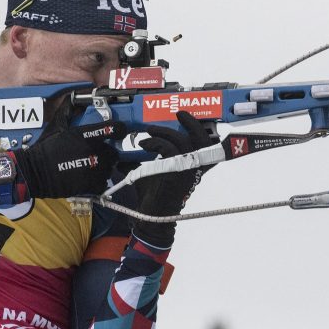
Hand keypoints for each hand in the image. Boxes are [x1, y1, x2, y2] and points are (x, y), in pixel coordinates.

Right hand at [11, 99, 123, 198]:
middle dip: (108, 152)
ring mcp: (94, 168)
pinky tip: (88, 177)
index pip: (115, 129)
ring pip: (110, 167)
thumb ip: (68, 109)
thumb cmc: (45, 148)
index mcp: (87, 135)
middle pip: (114, 151)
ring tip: (90, 165)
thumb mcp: (56, 124)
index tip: (118, 132)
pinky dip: (98, 181)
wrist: (35, 171)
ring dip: (104, 166)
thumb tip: (74, 97)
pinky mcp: (91, 184)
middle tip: (98, 153)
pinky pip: (103, 182)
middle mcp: (94, 151)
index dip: (119, 130)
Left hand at [133, 111, 216, 246]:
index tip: (186, 118)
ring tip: (149, 131)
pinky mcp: (177, 172)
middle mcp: (194, 168)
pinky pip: (168, 149)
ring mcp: (187, 170)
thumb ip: (140, 164)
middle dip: (192, 124)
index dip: (203, 131)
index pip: (206, 146)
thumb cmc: (151, 196)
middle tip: (179, 114)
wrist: (150, 215)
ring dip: (164, 132)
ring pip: (183, 141)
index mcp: (192, 167)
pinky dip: (155, 143)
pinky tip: (144, 144)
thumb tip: (122, 158)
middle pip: (203, 140)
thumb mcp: (146, 176)